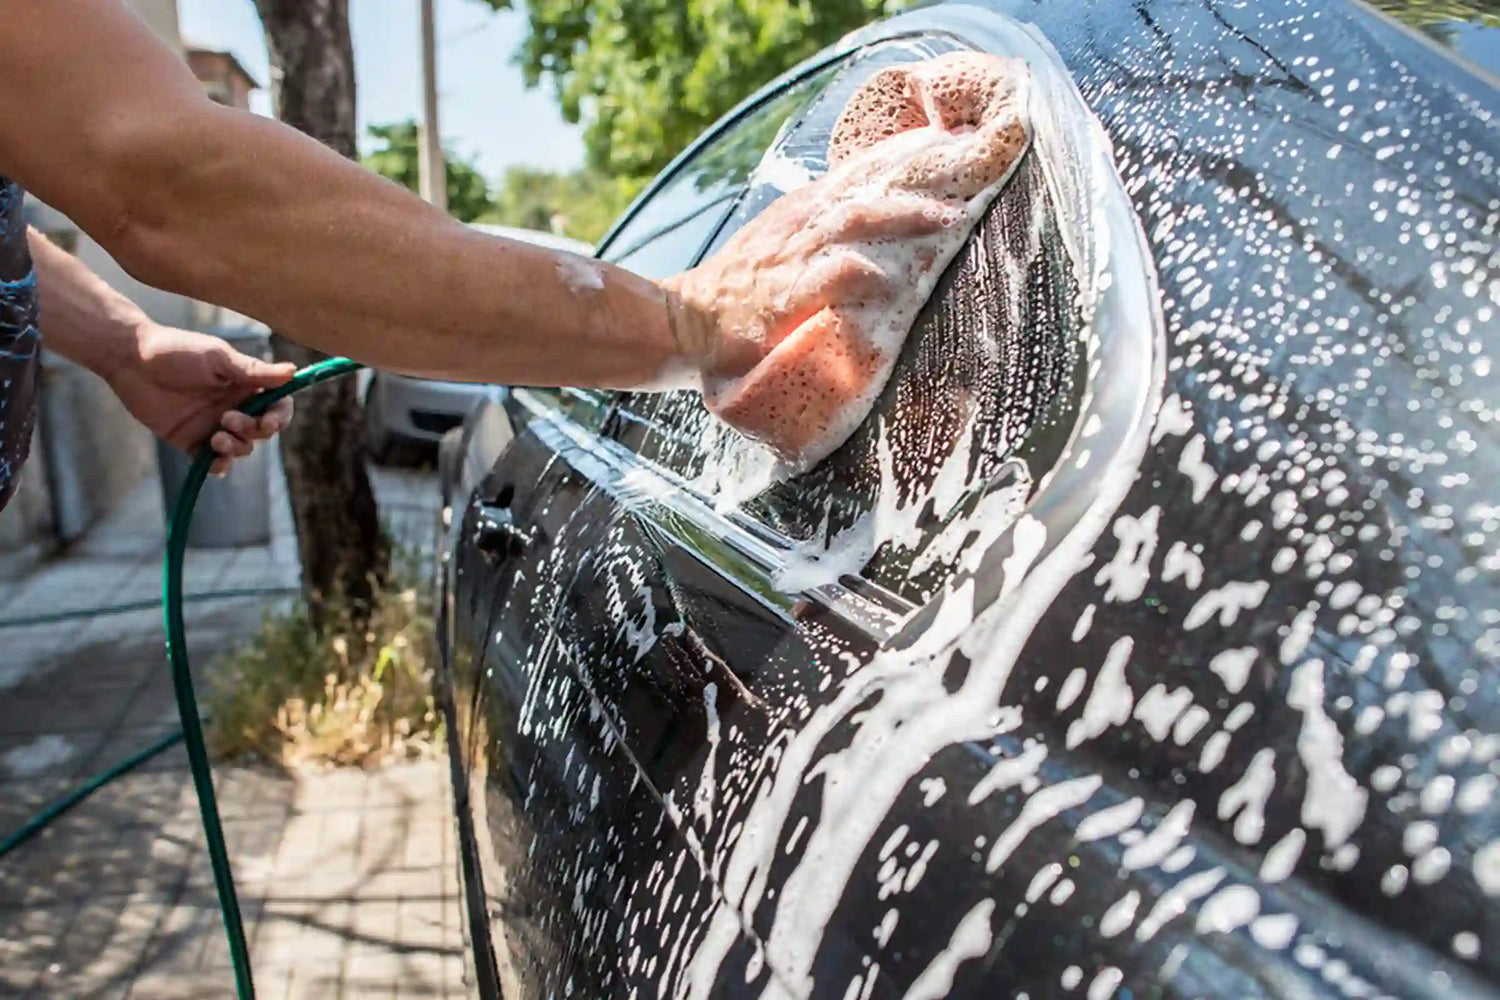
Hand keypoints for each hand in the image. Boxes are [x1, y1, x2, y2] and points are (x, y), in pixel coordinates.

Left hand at [105, 323, 295, 474]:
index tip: (271, 420)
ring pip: (241, 448)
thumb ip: (254, 371)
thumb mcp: (218, 357)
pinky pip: (213, 462)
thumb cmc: (176, 351)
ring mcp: (213, 426)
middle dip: (253, 430)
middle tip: (229, 418)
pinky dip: (218, 465)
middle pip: (262, 431)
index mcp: (245, 386)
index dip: (280, 417)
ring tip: (216, 437)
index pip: (277, 407)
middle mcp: (234, 407)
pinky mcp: (191, 442)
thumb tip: (293, 372)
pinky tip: (214, 461)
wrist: (130, 360)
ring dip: (236, 447)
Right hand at [667, 52, 1030, 466]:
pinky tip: (889, 278)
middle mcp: (800, 228)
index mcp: (801, 214)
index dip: (906, 164)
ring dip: (903, 216)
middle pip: (867, 194)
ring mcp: (791, 260)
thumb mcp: (779, 248)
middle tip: (969, 188)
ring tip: (947, 219)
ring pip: (854, 224)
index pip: (859, 177)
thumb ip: (821, 234)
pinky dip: (859, 274)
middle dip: (918, 189)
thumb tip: (874, 227)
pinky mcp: (782, 297)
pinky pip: (826, 277)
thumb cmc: (738, 292)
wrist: (686, 320)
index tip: (952, 155)